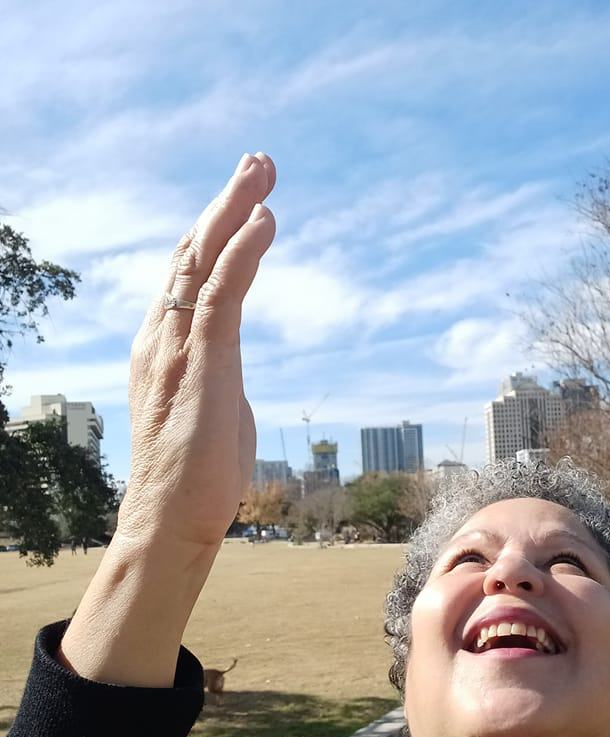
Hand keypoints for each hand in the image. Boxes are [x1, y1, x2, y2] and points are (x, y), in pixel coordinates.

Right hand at [117, 153, 275, 548]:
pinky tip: (265, 220)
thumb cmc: (195, 474)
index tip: (246, 199)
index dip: (215, 230)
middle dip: (225, 203)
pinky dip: (244, 253)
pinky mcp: (202, 363)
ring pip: (204, 260)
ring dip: (235, 209)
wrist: (170, 520)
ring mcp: (177, 346)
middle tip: (256, 163)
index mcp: (163, 344)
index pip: (186, 273)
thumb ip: (216, 372)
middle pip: (192, 251)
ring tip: (262, 170)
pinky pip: (222, 294)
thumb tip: (230, 363)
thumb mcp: (208, 406)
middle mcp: (162, 335)